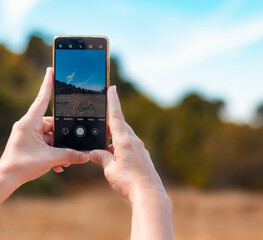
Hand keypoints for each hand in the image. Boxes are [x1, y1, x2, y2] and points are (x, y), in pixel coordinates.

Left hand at [0, 68, 87, 194]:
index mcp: (29, 123)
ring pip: (51, 135)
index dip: (48, 84)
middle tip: (72, 148)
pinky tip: (58, 164)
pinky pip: (46, 143)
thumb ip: (70, 155)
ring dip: (59, 148)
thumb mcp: (50, 159)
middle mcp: (28, 125)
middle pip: (53, 123)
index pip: (42, 99)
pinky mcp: (30, 142)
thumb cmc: (21, 166)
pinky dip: (53, 152)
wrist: (5, 179)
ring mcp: (29, 134)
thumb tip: (86, 156)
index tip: (51, 70)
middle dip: (63, 137)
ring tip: (63, 161)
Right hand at [89, 86, 165, 202]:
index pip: (116, 116)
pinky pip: (130, 147)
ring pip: (125, 137)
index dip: (113, 101)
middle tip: (99, 125)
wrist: (148, 193)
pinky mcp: (143, 157)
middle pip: (121, 126)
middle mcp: (134, 142)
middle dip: (110, 124)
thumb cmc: (128, 181)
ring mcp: (140, 149)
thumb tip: (94, 153)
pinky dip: (121, 148)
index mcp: (125, 141)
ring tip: (104, 148)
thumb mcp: (110, 170)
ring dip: (114, 138)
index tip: (112, 88)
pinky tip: (116, 158)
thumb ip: (102, 158)